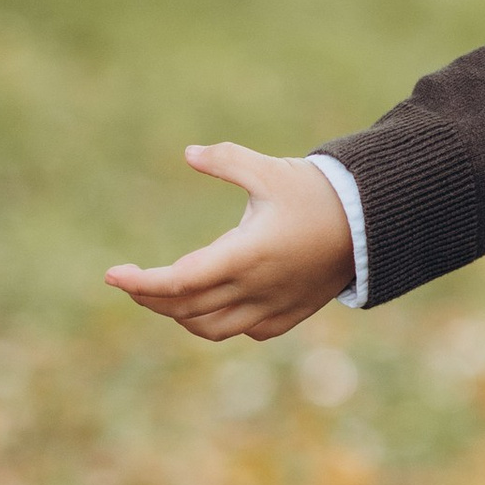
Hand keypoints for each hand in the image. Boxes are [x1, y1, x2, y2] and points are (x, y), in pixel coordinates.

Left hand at [106, 144, 353, 343]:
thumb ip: (227, 161)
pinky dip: (215, 321)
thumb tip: (188, 154)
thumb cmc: (318, 192)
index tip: (112, 275)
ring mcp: (272, 307)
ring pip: (208, 328)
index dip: (139, 283)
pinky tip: (211, 302)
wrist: (372, 224)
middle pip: (184, 308)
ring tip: (165, 294)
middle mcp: (255, 289)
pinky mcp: (287, 316)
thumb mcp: (271, 170)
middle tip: (130, 280)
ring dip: (179, 315)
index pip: (178, 282)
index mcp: (245, 254)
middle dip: (150, 297)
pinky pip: (240, 330)